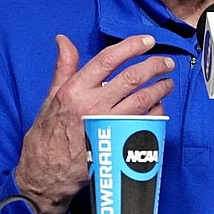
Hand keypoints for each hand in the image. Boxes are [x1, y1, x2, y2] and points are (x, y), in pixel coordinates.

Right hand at [14, 34, 174, 213]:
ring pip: (143, 100)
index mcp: (76, 90)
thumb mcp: (52, 96)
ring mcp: (108, 125)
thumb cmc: (48, 134)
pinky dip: (156, 112)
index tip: (147, 41)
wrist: (46, 173)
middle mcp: (93, 105)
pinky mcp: (118, 143)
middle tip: (166, 63)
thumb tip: (63, 40)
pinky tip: (159, 107)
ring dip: (160, 88)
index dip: (131, 46)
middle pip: (132, 78)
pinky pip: (146, 123)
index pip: (107, 59)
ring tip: (167, 83)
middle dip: (154, 66)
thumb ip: (64, 66)